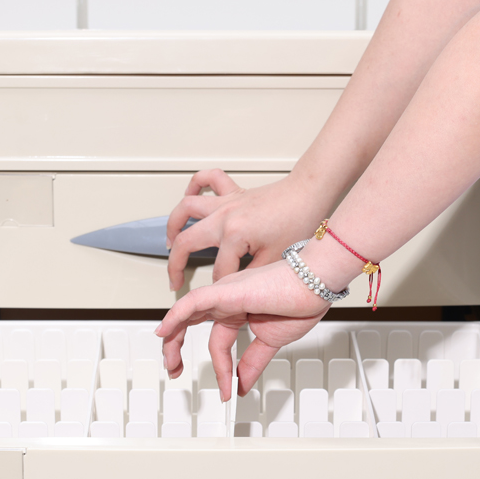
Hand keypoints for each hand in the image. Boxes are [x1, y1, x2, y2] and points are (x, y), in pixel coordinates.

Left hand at [156, 260, 331, 400]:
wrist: (317, 282)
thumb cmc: (302, 299)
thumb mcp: (272, 341)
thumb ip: (253, 362)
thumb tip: (242, 385)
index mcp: (238, 310)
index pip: (218, 344)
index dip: (220, 370)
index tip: (227, 392)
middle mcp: (227, 301)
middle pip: (191, 323)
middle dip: (177, 348)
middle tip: (174, 371)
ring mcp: (225, 294)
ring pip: (186, 314)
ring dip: (173, 339)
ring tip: (169, 362)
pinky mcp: (226, 290)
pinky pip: (192, 302)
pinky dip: (175, 316)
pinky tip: (164, 330)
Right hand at [165, 170, 326, 290]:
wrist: (310, 194)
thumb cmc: (298, 221)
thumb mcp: (275, 260)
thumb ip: (251, 277)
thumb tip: (237, 291)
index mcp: (235, 235)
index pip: (219, 272)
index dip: (220, 289)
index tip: (222, 299)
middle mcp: (224, 216)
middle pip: (186, 242)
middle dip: (175, 265)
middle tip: (174, 281)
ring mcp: (226, 202)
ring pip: (186, 207)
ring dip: (173, 224)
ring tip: (169, 241)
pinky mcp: (233, 192)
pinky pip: (207, 180)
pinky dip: (195, 185)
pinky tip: (190, 197)